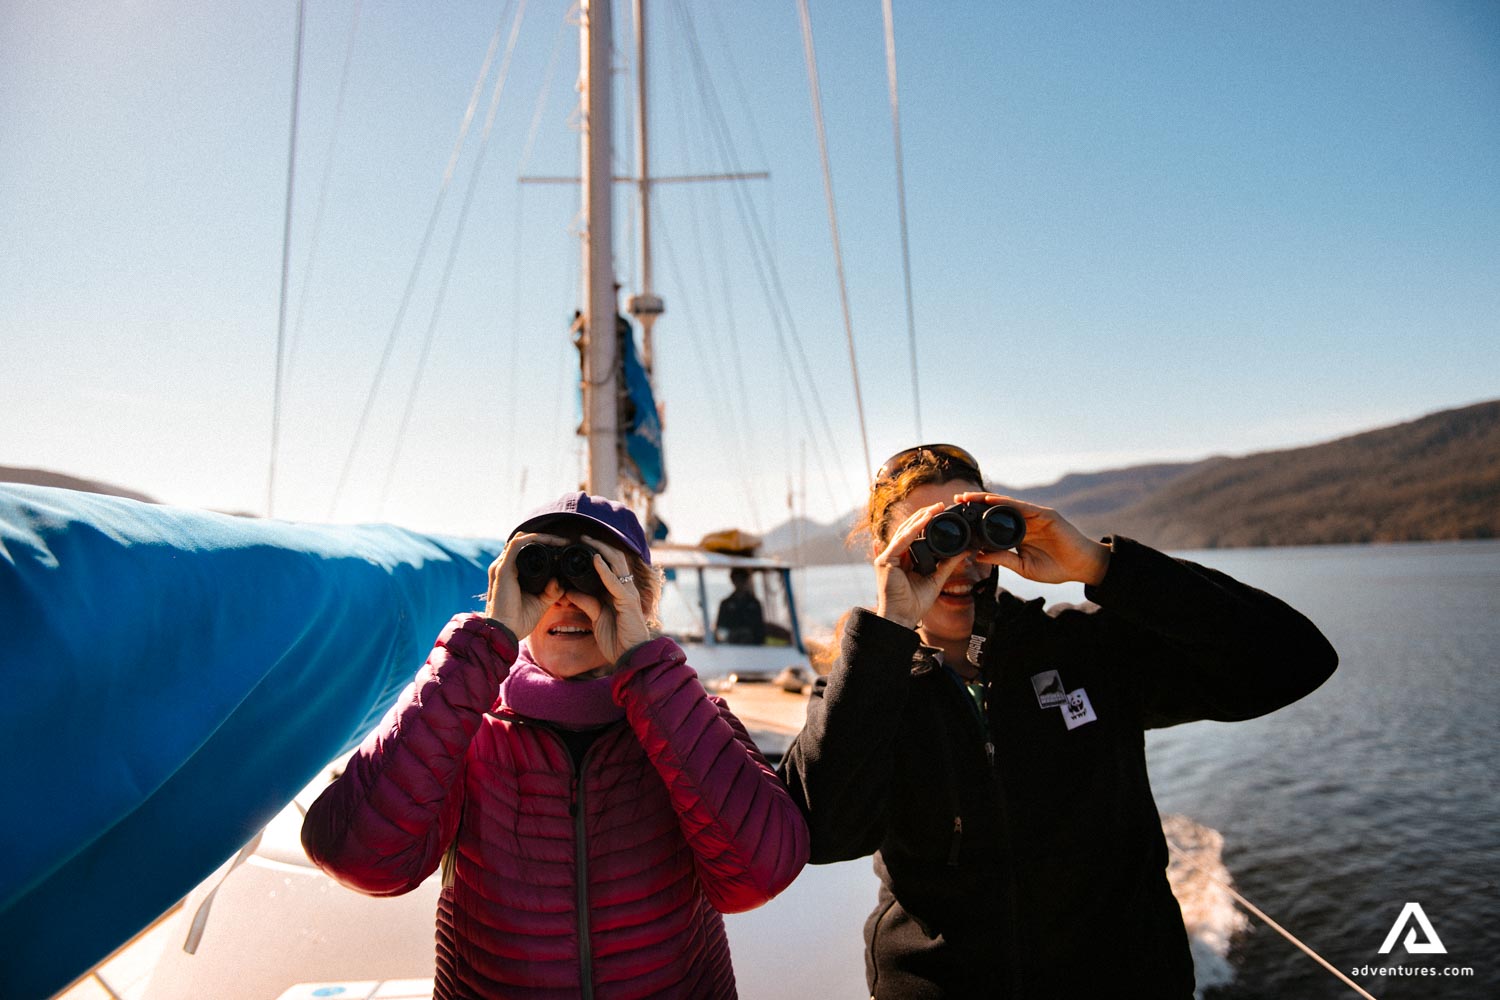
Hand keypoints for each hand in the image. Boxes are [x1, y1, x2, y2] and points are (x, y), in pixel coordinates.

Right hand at [485, 532, 566, 638]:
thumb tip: (560, 581)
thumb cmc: (519, 620)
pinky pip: (518, 544)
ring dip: (543, 537)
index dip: (543, 546)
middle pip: (524, 543)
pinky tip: (550, 541)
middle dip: (545, 540)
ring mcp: (501, 565)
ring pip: (522, 539)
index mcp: (509, 573)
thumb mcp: (540, 603)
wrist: (505, 632)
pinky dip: (535, 539)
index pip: (524, 551)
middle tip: (564, 543)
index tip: (563, 549)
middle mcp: (503, 566)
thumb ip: (551, 591)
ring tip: (560, 541)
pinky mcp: (503, 568)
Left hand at [567, 538, 651, 661]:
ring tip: (586, 541)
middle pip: (613, 559)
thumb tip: (569, 591)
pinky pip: (615, 581)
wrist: (631, 656)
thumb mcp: (597, 618)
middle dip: (598, 546)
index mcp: (618, 591)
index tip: (578, 545)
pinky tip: (595, 560)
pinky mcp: (627, 601)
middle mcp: (624, 588)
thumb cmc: (617, 639)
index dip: (596, 553)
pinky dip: (605, 570)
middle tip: (581, 537)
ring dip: (601, 550)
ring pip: (616, 564)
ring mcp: (628, 593)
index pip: (609, 565)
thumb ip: (586, 603)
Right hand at [872, 501, 969, 629]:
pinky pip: (901, 541)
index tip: (941, 513)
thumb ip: (947, 564)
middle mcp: (893, 556)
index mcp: (903, 560)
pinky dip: (913, 529)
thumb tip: (964, 551)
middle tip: (940, 505)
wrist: (902, 618)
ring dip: (920, 518)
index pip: (914, 536)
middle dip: (924, 516)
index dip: (926, 523)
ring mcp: (887, 557)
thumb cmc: (914, 604)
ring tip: (934, 508)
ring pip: (904, 531)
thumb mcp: (936, 580)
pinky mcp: (885, 561)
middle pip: (908, 530)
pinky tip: (924, 520)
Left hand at [954, 492, 1110, 584]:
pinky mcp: (1045, 515)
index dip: (976, 519)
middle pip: (996, 510)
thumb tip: (978, 555)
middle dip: (976, 503)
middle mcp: (1024, 522)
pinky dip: (1006, 503)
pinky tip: (991, 501)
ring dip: (986, 499)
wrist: (1081, 567)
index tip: (957, 517)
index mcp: (1018, 535)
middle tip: (956, 499)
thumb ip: (1003, 559)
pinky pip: (1022, 507)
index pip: (993, 524)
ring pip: (1006, 505)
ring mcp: (1035, 517)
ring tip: (968, 496)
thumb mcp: (1023, 567)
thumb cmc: (1055, 568)